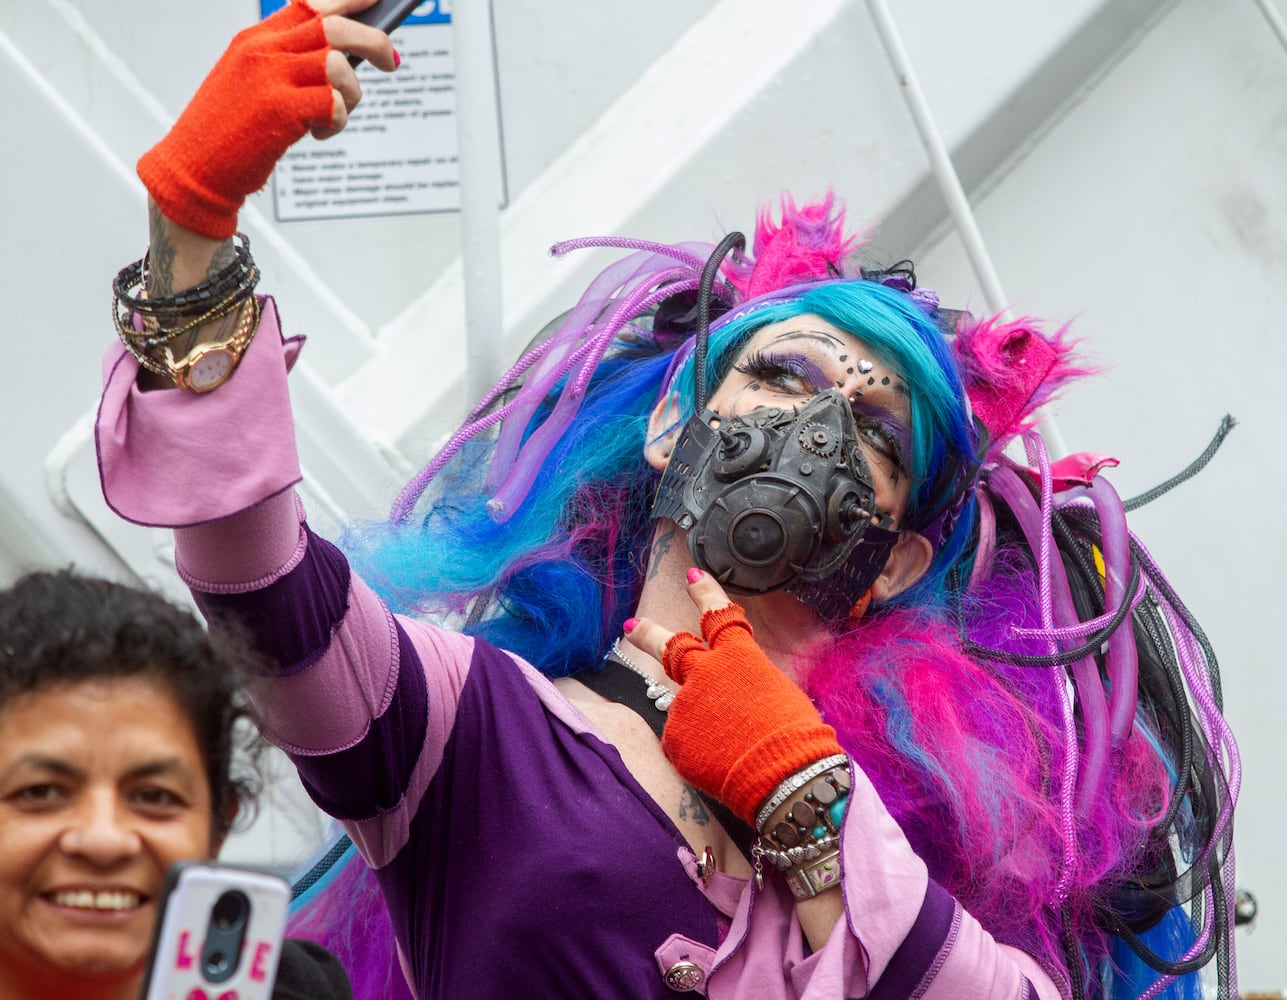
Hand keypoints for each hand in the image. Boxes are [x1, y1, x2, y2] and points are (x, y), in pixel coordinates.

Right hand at [138, 0, 398, 238]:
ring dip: (353, 92)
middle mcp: (263, 50)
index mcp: (256, 38)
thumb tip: (343, 59)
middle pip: (334, 25)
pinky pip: (333, 102)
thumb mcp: (251, 81)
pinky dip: (338, 120)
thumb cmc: (227, 131)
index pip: (310, 3)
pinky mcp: (280, 110)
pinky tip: (321, 133)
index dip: (350, 0)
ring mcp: (270, 78)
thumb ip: (289, 62)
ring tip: (337, 114)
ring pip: (338, 63)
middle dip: (373, 40)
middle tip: (391, 61)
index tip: (377, 2)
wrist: (194, 167)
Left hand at [624, 570, 844, 826]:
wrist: (784, 774)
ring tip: (724, 743)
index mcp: (737, 656)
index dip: (705, 592)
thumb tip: (733, 696)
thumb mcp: (776, 693)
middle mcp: (703, 673)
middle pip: (669, 645)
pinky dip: (701, 752)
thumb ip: (745, 685)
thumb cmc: (794, 734)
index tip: (693, 575)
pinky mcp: (674, 739)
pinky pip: (684, 742)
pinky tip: (722, 764)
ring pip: (683, 708)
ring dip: (699, 721)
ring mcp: (684, 705)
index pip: (717, 614)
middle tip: (630, 626)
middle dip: (647, 633)